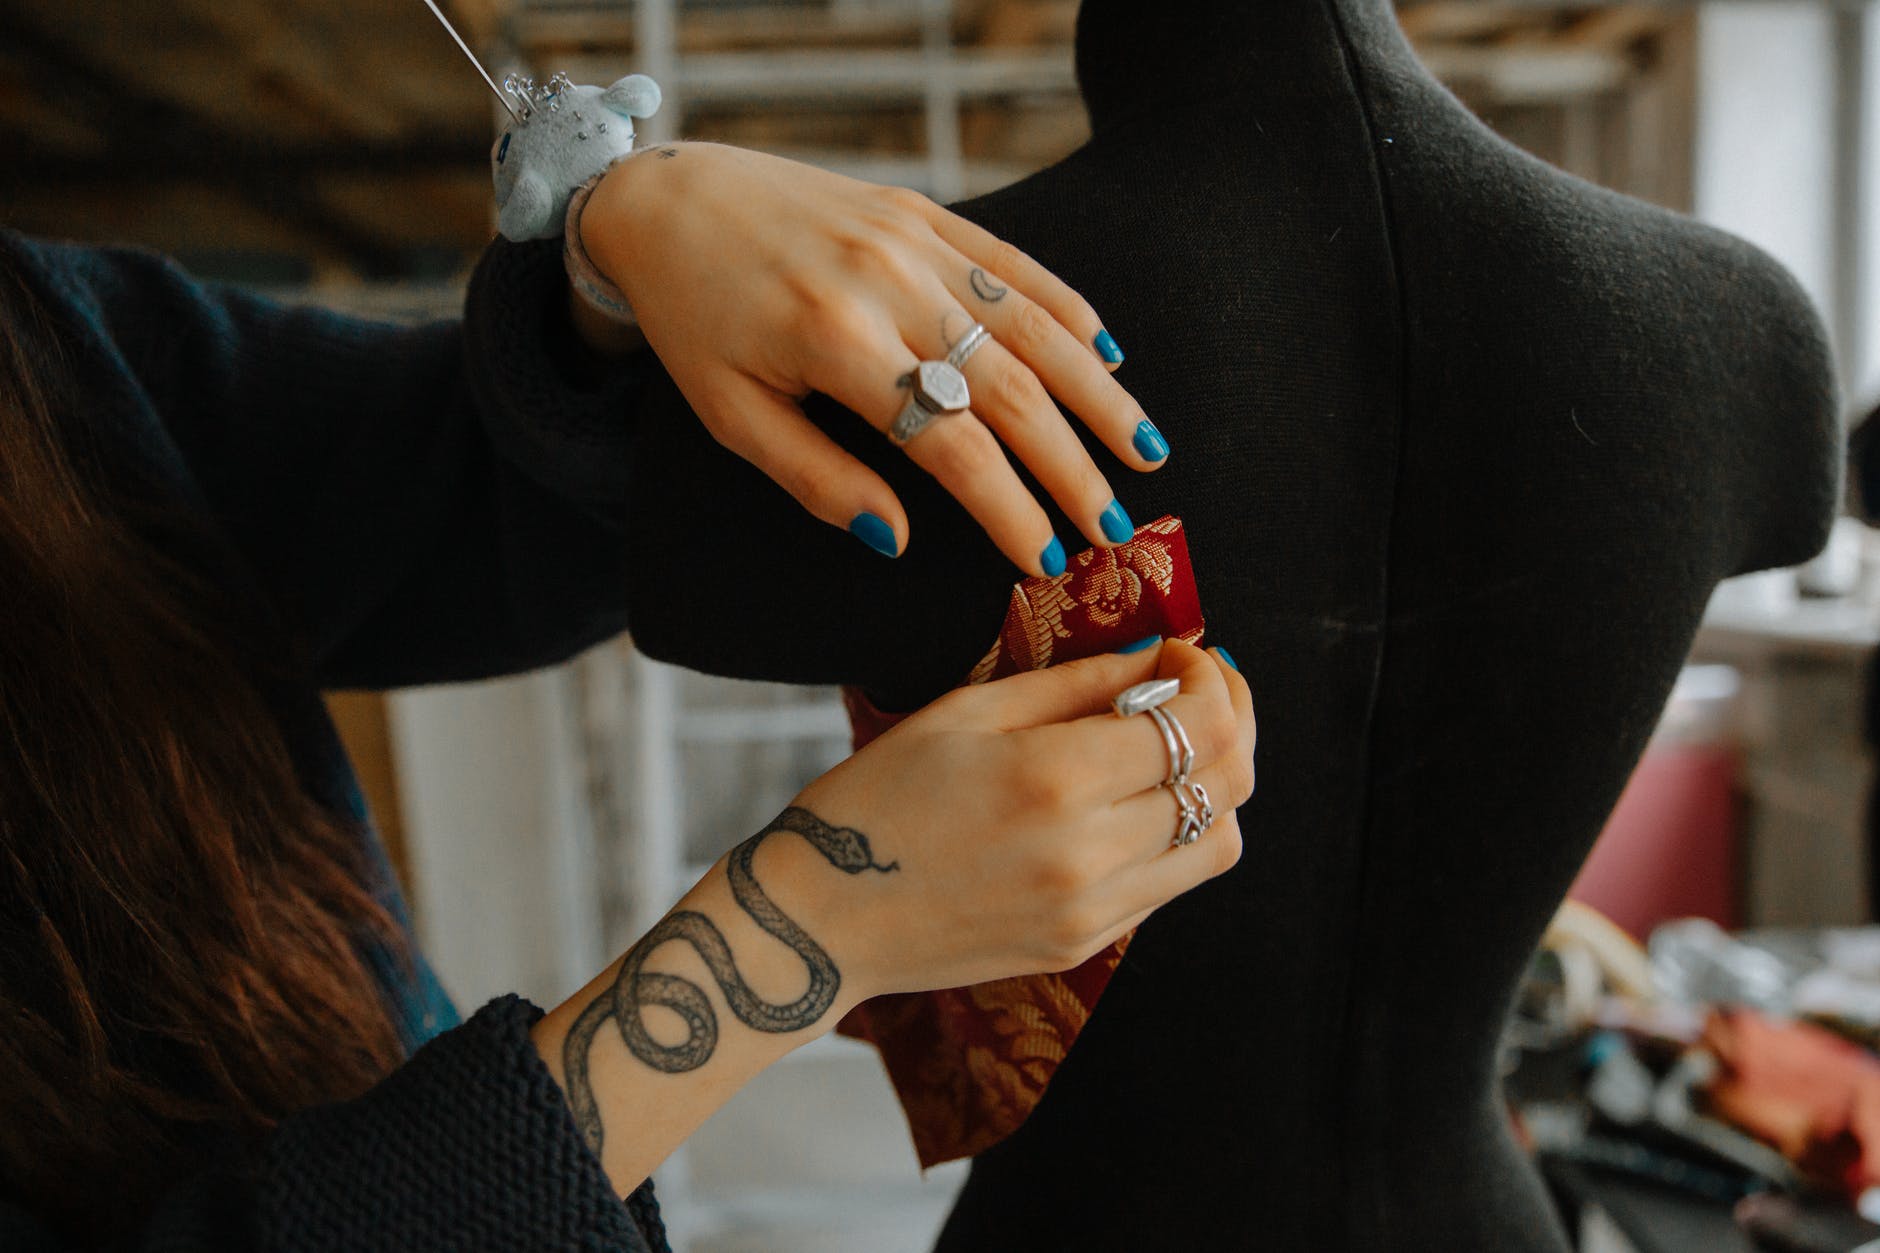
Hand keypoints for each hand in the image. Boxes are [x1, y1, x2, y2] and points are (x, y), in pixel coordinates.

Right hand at [531, 638, 1250, 1193]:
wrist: (821, 920)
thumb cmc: (875, 801)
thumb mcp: (967, 712)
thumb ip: (1076, 683)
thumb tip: (1158, 658)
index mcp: (1056, 779)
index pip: (1200, 724)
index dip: (1212, 676)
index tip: (1185, 653)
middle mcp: (1090, 853)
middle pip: (1229, 782)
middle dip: (1233, 719)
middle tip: (1200, 688)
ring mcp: (1093, 911)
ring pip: (1219, 841)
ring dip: (1216, 784)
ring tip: (1175, 748)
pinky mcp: (1085, 946)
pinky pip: (1173, 884)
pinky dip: (1178, 833)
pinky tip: (1133, 801)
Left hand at [580, 142, 1168, 576]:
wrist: (670, 199)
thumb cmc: (694, 321)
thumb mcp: (731, 415)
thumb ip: (815, 480)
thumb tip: (895, 540)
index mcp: (833, 342)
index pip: (951, 444)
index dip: (1008, 508)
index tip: (1046, 558)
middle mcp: (887, 285)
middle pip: (1011, 390)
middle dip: (1072, 467)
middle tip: (1113, 526)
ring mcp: (912, 241)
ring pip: (1032, 325)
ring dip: (1097, 394)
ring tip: (1146, 451)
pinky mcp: (924, 213)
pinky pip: (1013, 264)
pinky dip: (1068, 309)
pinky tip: (1110, 356)